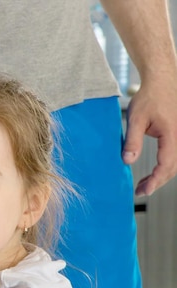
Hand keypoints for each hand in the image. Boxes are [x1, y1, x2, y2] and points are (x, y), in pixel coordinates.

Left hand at [122, 76, 176, 195]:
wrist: (161, 83)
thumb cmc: (149, 98)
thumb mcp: (135, 118)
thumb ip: (132, 141)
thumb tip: (128, 161)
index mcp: (173, 134)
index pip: (167, 163)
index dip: (156, 179)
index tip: (145, 190)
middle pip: (173, 168)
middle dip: (157, 182)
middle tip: (140, 192)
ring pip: (175, 164)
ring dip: (161, 177)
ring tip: (143, 186)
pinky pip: (174, 157)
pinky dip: (164, 168)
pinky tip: (152, 174)